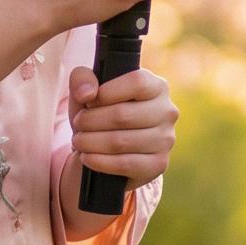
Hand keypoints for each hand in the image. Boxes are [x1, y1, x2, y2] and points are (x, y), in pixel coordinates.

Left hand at [66, 67, 176, 191]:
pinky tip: (87, 157)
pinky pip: (125, 164)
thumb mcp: (87, 91)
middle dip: (90, 121)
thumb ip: (81, 79)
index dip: (106, 92)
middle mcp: (167, 112)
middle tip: (78, 124)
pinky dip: (99, 161)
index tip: (88, 101)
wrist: (107, 150)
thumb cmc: (99, 113)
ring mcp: (166, 140)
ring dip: (91, 142)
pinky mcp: (158, 165)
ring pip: (121, 142)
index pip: (137, 82)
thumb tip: (87, 94)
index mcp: (157, 86)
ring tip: (78, 141)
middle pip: (123, 115)